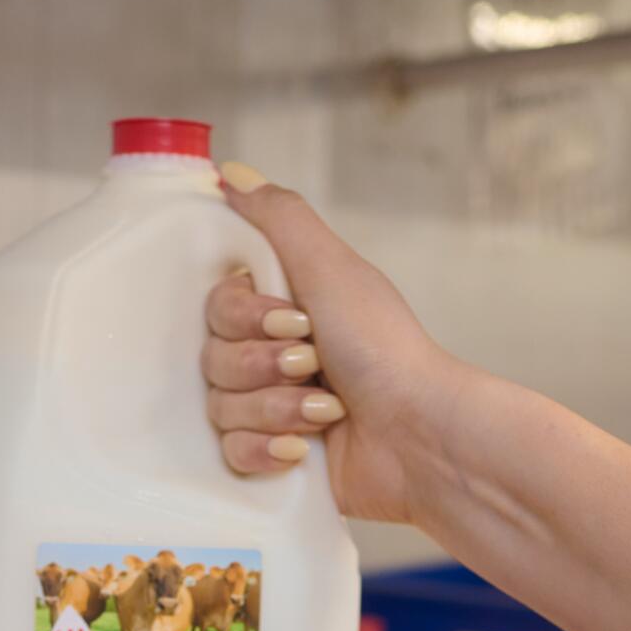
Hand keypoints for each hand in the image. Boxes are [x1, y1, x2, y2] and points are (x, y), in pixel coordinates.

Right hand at [204, 161, 469, 525]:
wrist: (417, 435)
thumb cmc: (383, 348)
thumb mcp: (332, 268)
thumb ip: (278, 217)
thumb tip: (229, 172)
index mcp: (284, 307)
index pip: (216, 307)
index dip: (246, 317)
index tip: (296, 321)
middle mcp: (273, 355)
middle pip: (213, 356)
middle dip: (263, 365)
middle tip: (312, 364)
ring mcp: (271, 408)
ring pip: (221, 407)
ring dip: (276, 407)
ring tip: (325, 412)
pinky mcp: (273, 458)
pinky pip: (230, 452)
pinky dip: (267, 449)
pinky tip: (303, 449)